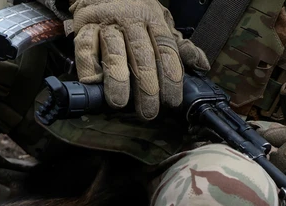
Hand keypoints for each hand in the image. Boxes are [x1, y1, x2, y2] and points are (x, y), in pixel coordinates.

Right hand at [69, 0, 208, 119]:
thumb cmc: (134, 14)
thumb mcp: (160, 24)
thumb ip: (178, 46)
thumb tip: (202, 65)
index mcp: (154, 20)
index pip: (166, 49)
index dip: (170, 76)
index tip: (171, 100)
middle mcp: (131, 20)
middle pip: (142, 54)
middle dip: (146, 85)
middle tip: (148, 111)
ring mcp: (107, 23)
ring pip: (114, 51)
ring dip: (117, 78)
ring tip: (119, 102)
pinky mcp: (84, 27)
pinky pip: (85, 47)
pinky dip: (88, 66)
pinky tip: (93, 83)